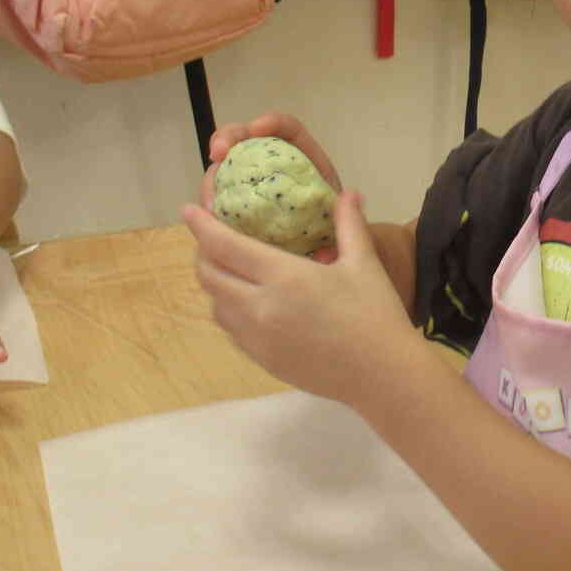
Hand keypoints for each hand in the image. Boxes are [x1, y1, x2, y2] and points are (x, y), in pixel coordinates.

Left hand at [183, 189, 415, 406]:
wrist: (382, 376)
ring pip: (215, 304)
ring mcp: (257, 338)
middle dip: (203, 252)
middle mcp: (259, 307)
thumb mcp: (364, 264)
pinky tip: (246, 302)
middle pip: (209, 275)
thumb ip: (349, 225)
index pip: (224, 245)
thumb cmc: (375, 315)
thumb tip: (349, 193)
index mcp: (283, 277)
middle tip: (212, 238)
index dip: (201, 225)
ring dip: (214, 283)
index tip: (188, 209)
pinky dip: (228, 310)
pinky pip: (230, 330)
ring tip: (228, 269)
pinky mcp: (261, 360)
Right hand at [202, 114, 343, 265]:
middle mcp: (269, 166)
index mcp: (302, 158)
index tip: (258, 128)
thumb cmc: (334, 231)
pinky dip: (208, 208)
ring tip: (211, 200)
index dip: (271, 123)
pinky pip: (215, 203)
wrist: (323, 253)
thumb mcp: (345, 225)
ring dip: (212, 180)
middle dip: (226, 139)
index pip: (286, 129)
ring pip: (223, 172)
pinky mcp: (233, 210)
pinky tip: (207, 220)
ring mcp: (247, 186)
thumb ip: (342, 227)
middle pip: (243, 140)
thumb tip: (327, 246)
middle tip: (218, 153)